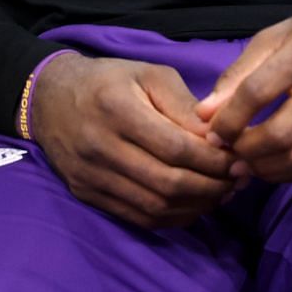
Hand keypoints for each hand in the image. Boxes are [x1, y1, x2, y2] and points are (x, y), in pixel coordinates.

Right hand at [32, 54, 238, 228]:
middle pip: (167, 183)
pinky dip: (172, 217)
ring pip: (154, 206)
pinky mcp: (87, 195)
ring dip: (197, 205)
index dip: (214, 160)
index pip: (176, 148)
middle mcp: (101, 148)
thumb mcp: (150, 75)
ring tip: (223, 193)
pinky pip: (137, 217)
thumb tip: (220, 136)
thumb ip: (185, 105)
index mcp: (119, 110)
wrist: (49, 98)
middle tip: (240, 179)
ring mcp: (91, 177)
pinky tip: (195, 205)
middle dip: (212, 186)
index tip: (241, 158)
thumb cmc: (110, 80)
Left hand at [197, 0, 291, 183]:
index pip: (257, 92)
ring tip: (245, 161)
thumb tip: (205, 113)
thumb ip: (240, 72)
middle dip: (244, 151)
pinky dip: (287, 172)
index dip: (227, 119)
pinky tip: (272, 163)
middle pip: (279, 134)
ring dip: (264, 168)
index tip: (212, 132)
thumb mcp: (280, 34)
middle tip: (227, 151)